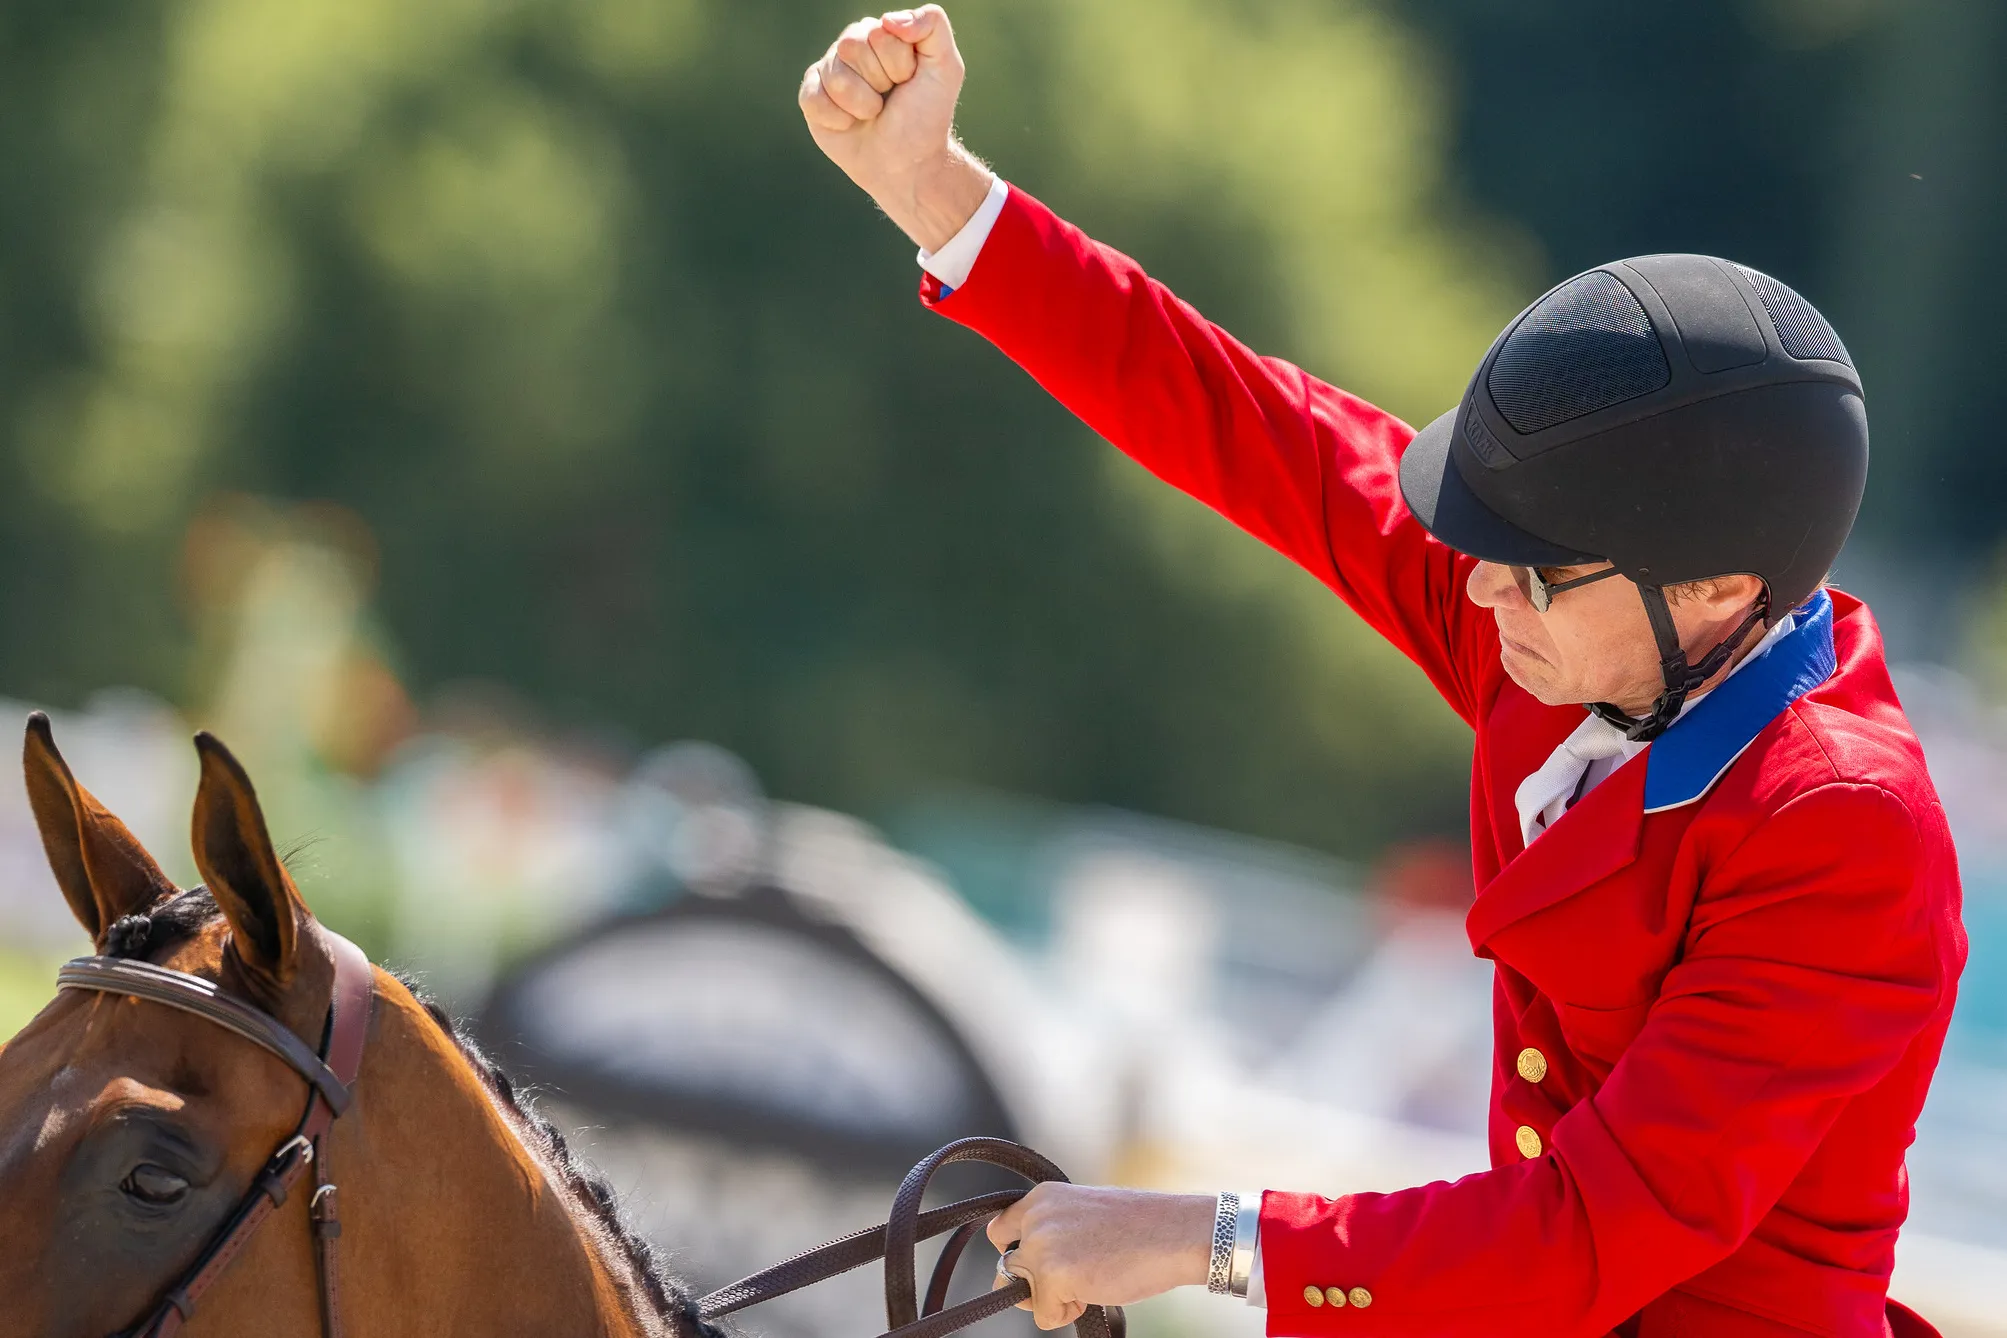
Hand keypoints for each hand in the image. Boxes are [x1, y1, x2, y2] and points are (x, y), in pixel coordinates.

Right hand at [798, 8, 993, 251]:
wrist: (906, 163)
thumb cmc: (924, 116)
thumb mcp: (946, 67)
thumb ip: (932, 25)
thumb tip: (888, 19)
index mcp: (882, 32)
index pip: (880, 33)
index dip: (898, 65)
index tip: (908, 82)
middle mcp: (852, 45)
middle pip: (851, 47)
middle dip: (878, 83)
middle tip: (888, 99)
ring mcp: (829, 70)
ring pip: (835, 77)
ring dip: (861, 105)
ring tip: (872, 114)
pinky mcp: (811, 96)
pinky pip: (814, 99)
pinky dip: (838, 120)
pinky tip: (849, 124)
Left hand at [985, 1184, 1215, 1330]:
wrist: (1174, 1232)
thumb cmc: (1141, 1227)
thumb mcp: (1085, 1213)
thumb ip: (1054, 1229)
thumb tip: (1028, 1267)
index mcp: (1043, 1197)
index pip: (1001, 1229)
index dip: (1017, 1252)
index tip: (1039, 1264)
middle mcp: (1036, 1217)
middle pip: (1004, 1264)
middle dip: (1029, 1282)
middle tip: (1066, 1283)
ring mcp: (1041, 1244)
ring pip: (1018, 1291)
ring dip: (1049, 1298)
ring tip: (1086, 1286)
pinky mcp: (1053, 1274)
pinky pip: (1043, 1315)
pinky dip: (1066, 1315)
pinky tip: (1093, 1294)